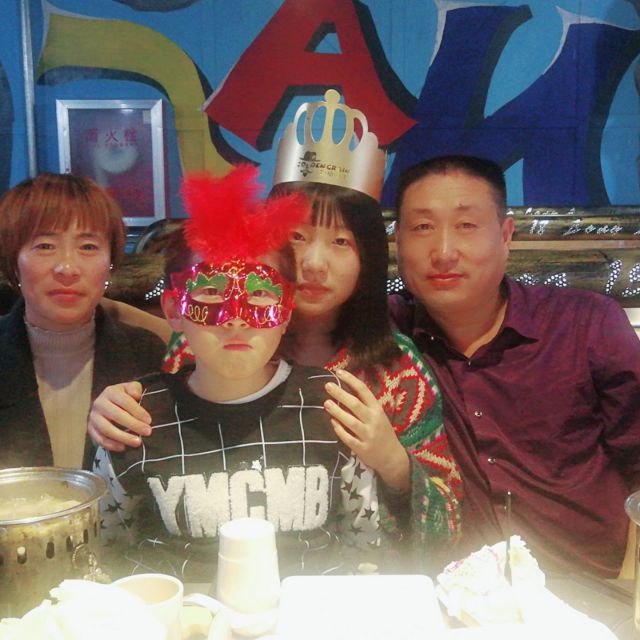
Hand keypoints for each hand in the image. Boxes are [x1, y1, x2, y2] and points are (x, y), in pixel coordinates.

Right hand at [87, 382, 150, 450]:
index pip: (125, 402)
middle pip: (117, 416)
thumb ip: (134, 388)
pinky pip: (99, 439)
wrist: (106, 403)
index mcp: (110, 392)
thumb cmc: (123, 396)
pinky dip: (111, 445)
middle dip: (134, 425)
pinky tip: (123, 447)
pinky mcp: (90, 429)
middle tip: (148, 432)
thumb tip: (136, 395)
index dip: (138, 411)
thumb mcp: (130, 388)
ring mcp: (93, 417)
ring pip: (107, 429)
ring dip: (123, 437)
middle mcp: (99, 403)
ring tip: (137, 442)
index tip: (149, 421)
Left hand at [324, 369, 410, 491]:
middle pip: (355, 405)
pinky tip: (332, 422)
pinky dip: (339, 429)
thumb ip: (364, 405)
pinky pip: (348, 438)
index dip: (351, 380)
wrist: (392, 457)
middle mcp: (373, 421)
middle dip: (341, 394)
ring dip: (337, 411)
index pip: (364, 391)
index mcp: (377, 409)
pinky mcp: (362, 448)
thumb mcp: (378, 416)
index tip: (338, 372)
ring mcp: (368, 435)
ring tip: (326, 403)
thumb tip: (344, 388)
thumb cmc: (382, 432)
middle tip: (328, 386)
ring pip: (350, 421)